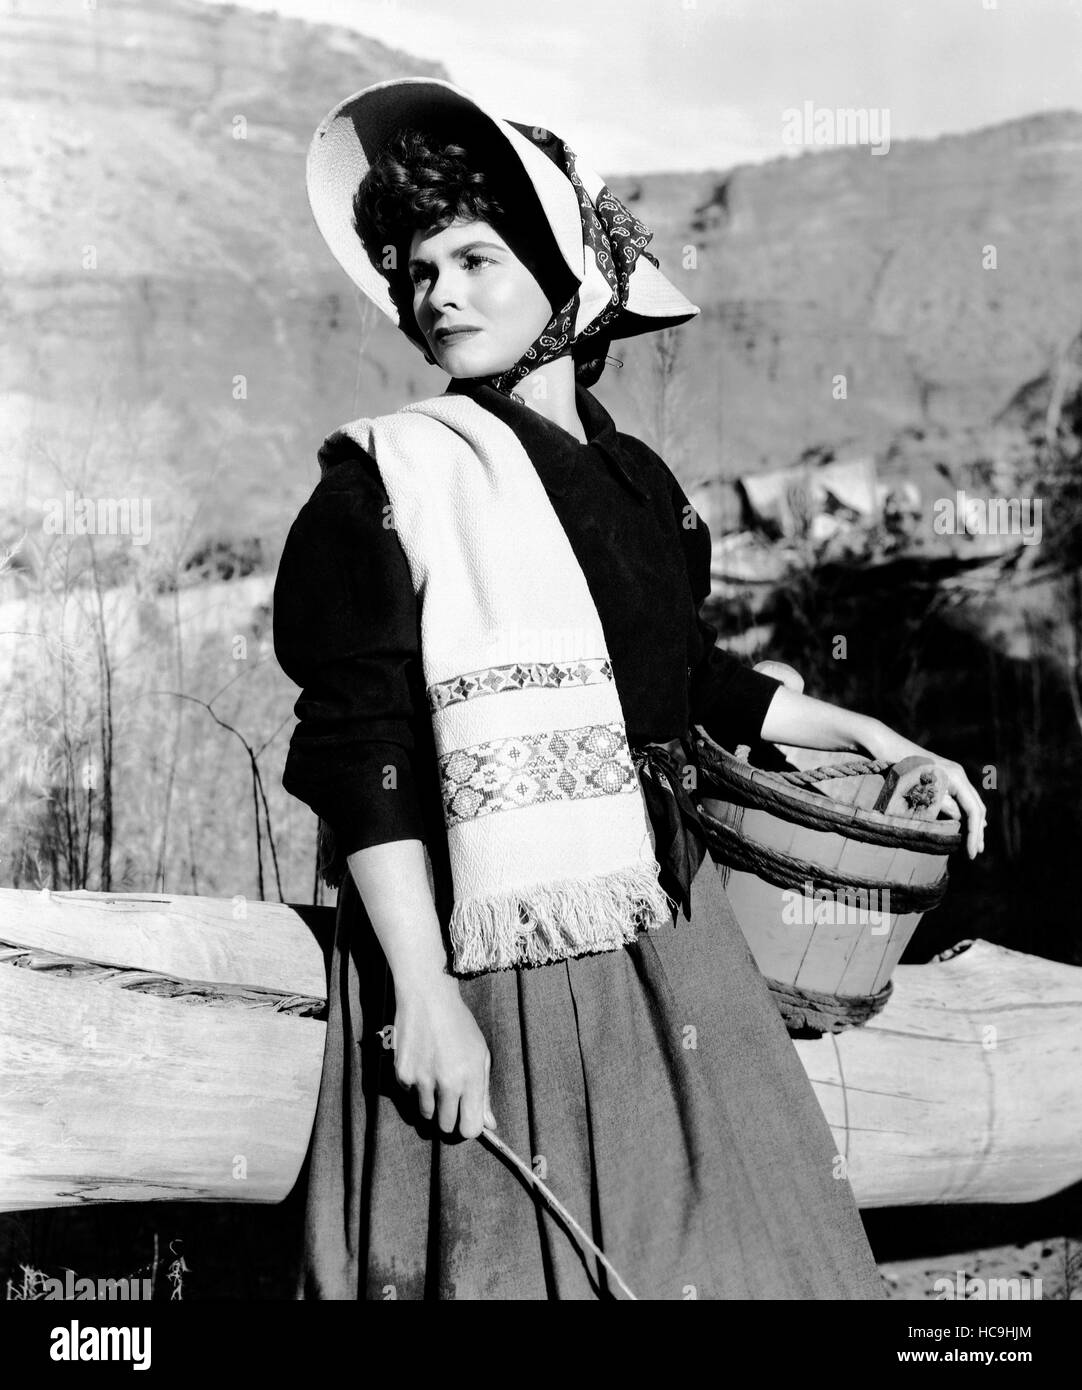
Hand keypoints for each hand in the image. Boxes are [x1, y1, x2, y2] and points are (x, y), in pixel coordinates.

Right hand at [389, 973, 496, 1139]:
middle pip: (446, 1126)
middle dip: (449, 1118)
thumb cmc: (459, 1025)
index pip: (470, 1128)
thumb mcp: (480, 1054)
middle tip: (450, 1100)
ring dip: (431, 1103)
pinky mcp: (402, 1074)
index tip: (467, 1118)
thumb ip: (483, 1093)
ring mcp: (422, 1079)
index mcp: (471, 1077)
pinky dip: (415, 1086)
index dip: (469, 1127)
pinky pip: (409, 1095)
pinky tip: (421, 1062)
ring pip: (426, 1114)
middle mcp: (446, 1081)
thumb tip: (489, 1124)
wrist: (427, 998)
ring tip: (435, 1076)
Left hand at [863, 723, 986, 859]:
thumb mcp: (920, 791)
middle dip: (978, 830)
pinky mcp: (944, 775)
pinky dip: (965, 812)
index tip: (970, 853)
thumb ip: (942, 805)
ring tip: (974, 842)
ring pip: (971, 801)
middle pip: (976, 806)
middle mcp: (959, 774)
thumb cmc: (899, 769)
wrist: (885, 745)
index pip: (973, 810)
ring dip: (973, 822)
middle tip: (975, 852)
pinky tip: (966, 823)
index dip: (974, 833)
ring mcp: (952, 773)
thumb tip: (961, 819)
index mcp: (956, 777)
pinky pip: (961, 796)